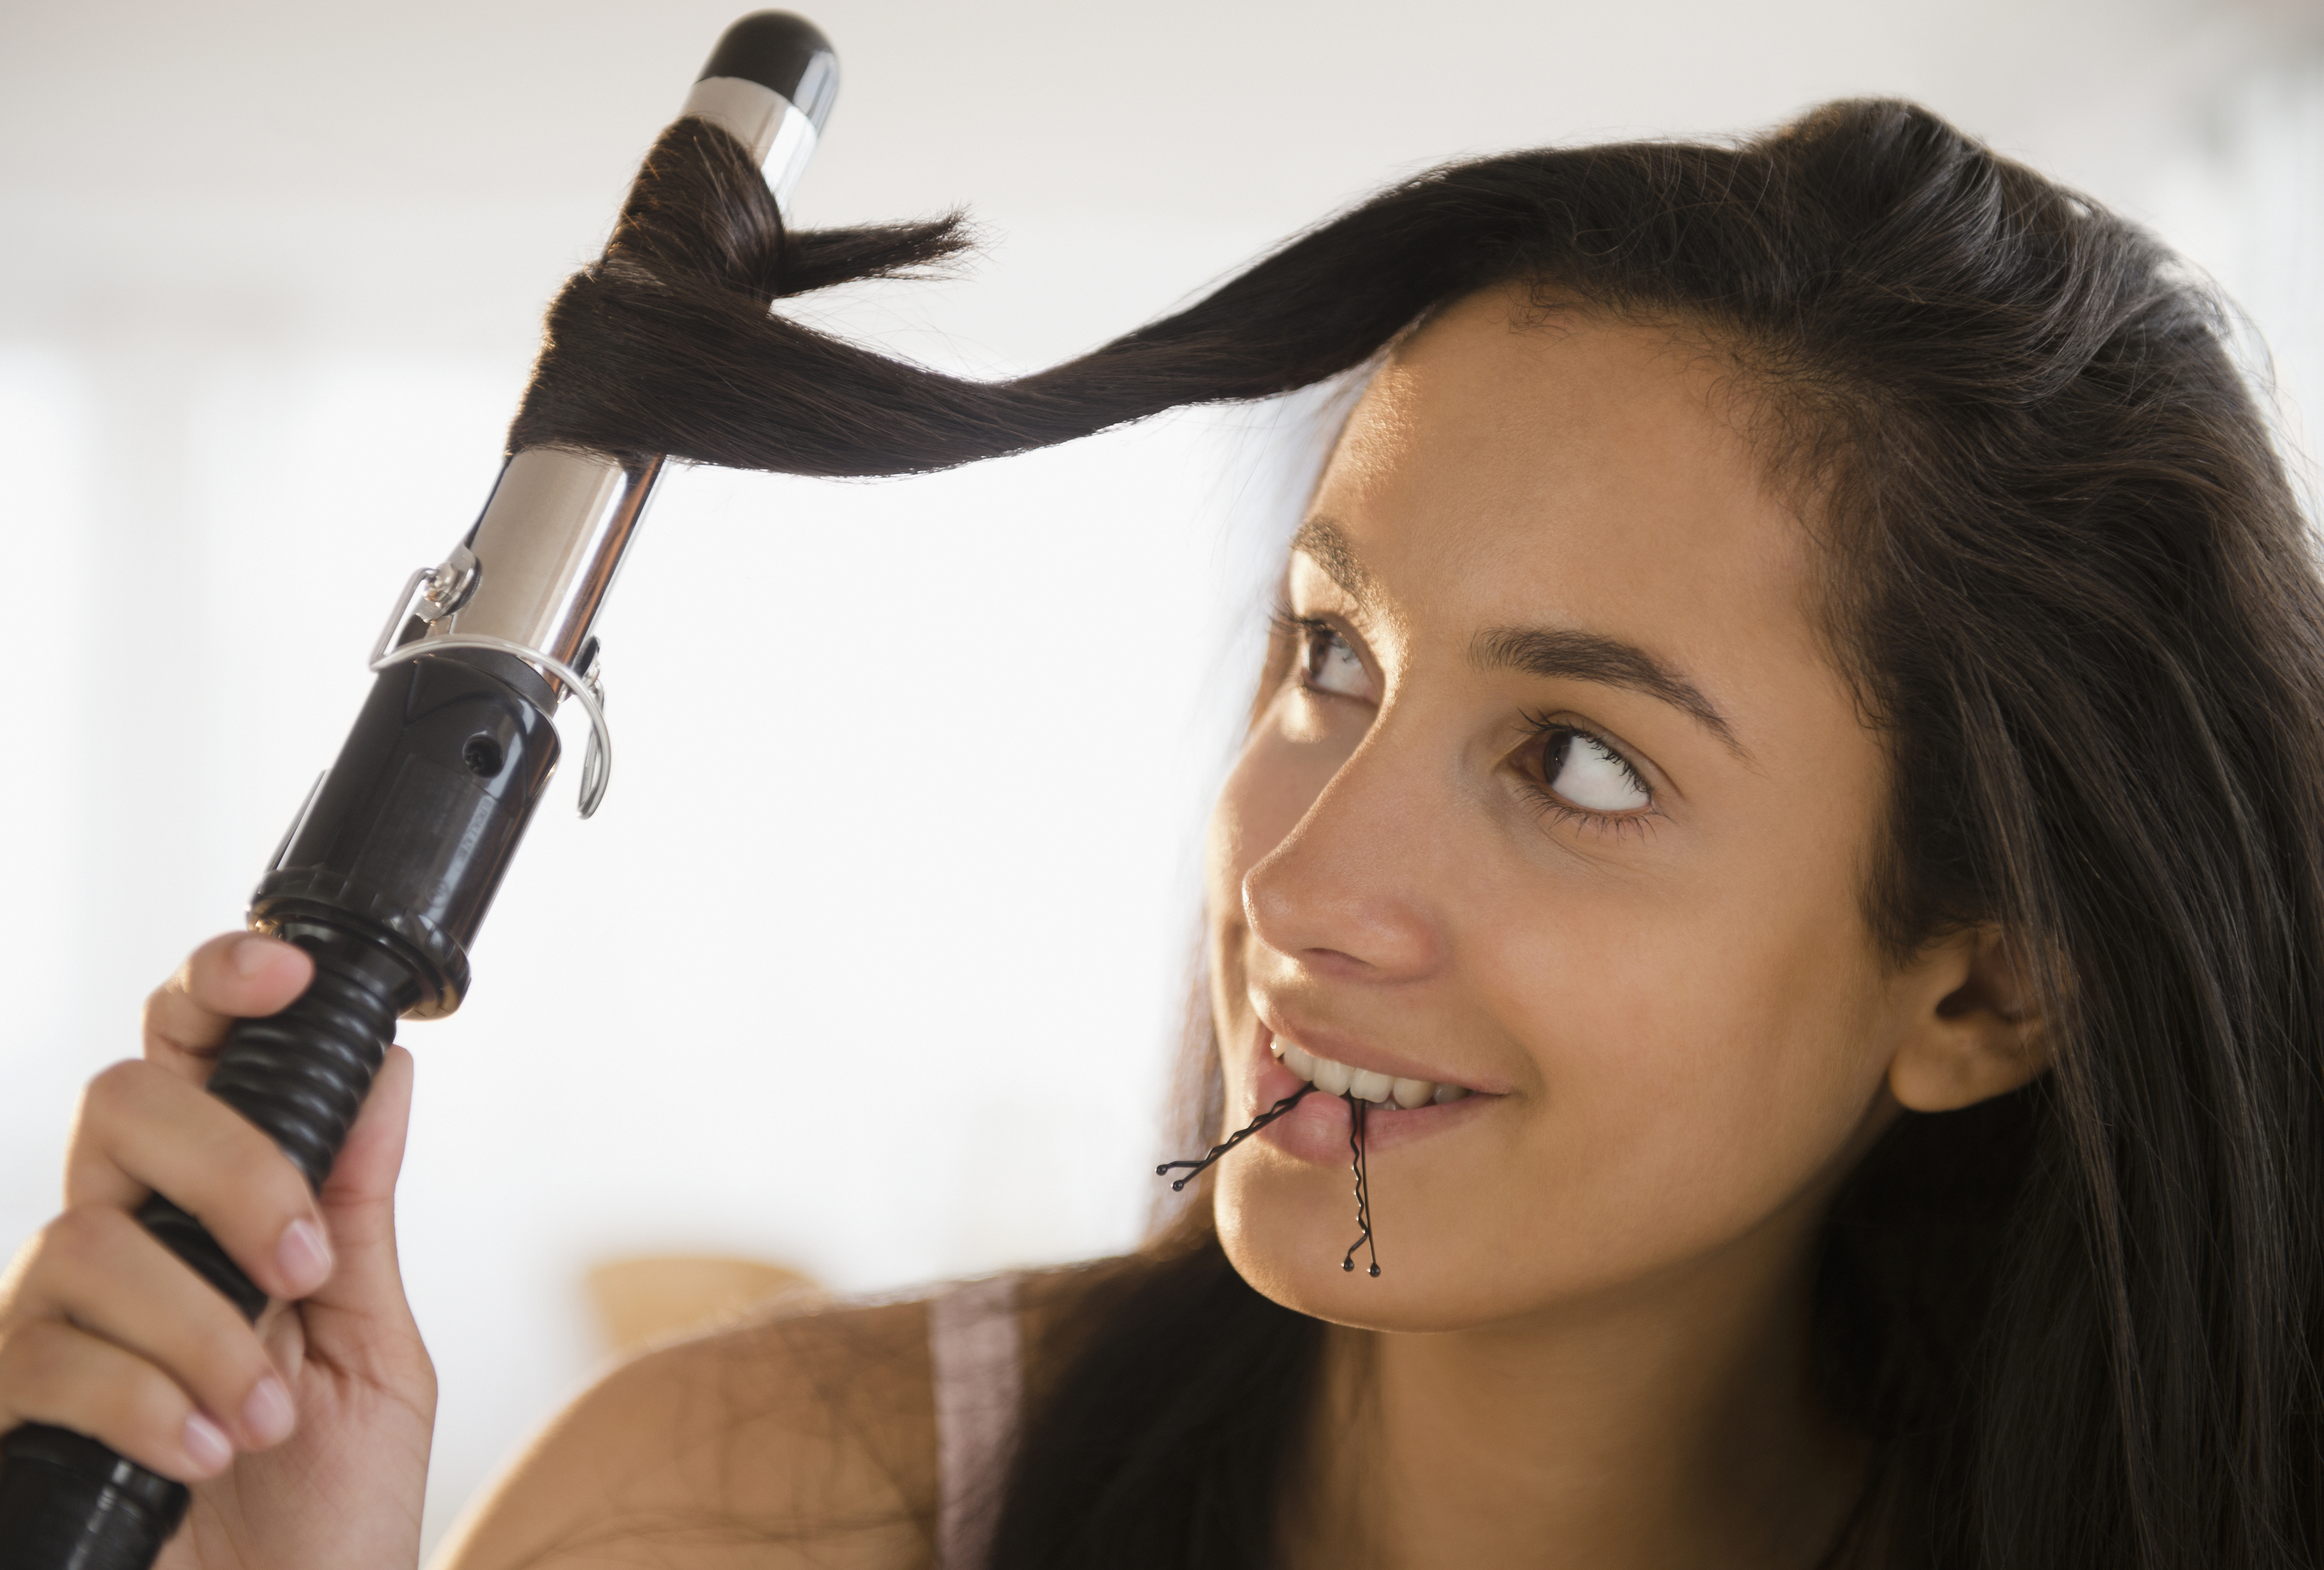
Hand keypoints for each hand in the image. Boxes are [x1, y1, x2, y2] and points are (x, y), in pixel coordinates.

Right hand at [0, 933, 434, 1569]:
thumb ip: (358, 1214)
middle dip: (231, 1170)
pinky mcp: (13, 1407)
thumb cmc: (327, 1509)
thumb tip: (387, 1072)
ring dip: (202, 1328)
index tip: (286, 974)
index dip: (217, 989)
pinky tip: (200, 1454)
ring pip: (86, 1239)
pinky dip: (144, 1402)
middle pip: (121, 1105)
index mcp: (214, 1210)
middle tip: (302, 1268)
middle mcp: (122, 1242)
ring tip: (263, 1415)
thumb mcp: (371, 1348)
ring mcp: (54, 1324)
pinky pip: (46, 1355)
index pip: (187, 1059)